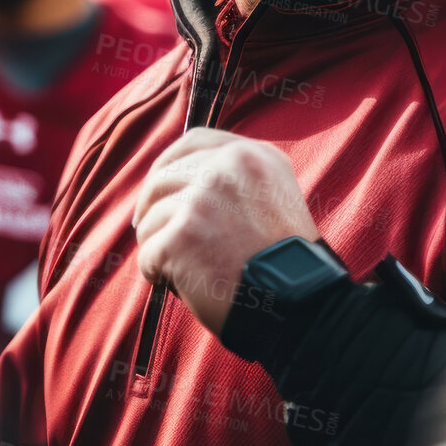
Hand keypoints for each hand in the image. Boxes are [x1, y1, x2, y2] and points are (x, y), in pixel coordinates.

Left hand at [132, 127, 319, 333]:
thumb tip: (178, 179)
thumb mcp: (274, 197)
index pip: (193, 142)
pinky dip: (157, 273)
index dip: (168, 164)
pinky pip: (148, 252)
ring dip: (158, 245)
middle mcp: (228, 167)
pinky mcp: (183, 234)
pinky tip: (178, 284)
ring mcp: (203, 198)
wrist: (297, 303)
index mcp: (253, 156)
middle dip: (151, 208)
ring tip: (180, 268)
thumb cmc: (283, 262)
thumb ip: (236, 179)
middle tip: (154, 233)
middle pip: (163, 178)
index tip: (159, 189)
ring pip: (151, 217)